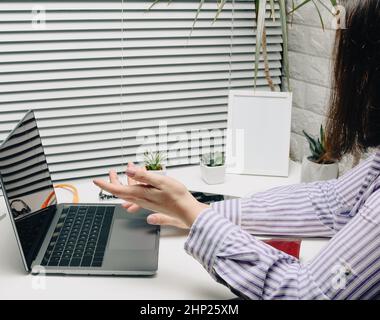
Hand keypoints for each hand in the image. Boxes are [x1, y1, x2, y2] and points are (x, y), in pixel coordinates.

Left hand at [93, 164, 209, 228]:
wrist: (186, 211)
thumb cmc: (176, 197)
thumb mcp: (160, 181)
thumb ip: (143, 176)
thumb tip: (129, 170)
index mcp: (140, 194)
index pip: (117, 189)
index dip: (105, 184)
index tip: (96, 180)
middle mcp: (140, 199)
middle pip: (121, 191)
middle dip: (114, 181)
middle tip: (112, 172)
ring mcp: (145, 202)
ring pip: (129, 192)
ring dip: (127, 180)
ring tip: (130, 168)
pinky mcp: (151, 202)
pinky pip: (138, 195)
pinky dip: (135, 186)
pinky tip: (139, 183)